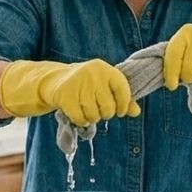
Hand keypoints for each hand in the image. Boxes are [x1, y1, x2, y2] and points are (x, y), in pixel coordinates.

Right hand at [0, 59, 140, 126]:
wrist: (55, 80)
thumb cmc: (87, 85)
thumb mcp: (105, 86)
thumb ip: (122, 98)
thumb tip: (136, 112)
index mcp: (105, 69)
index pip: (123, 91)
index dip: (124, 105)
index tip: (120, 111)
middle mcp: (93, 73)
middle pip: (108, 108)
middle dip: (105, 114)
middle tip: (98, 109)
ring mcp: (78, 83)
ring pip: (94, 115)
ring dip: (92, 118)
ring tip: (87, 110)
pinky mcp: (65, 95)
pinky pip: (80, 119)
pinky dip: (81, 122)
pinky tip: (79, 115)